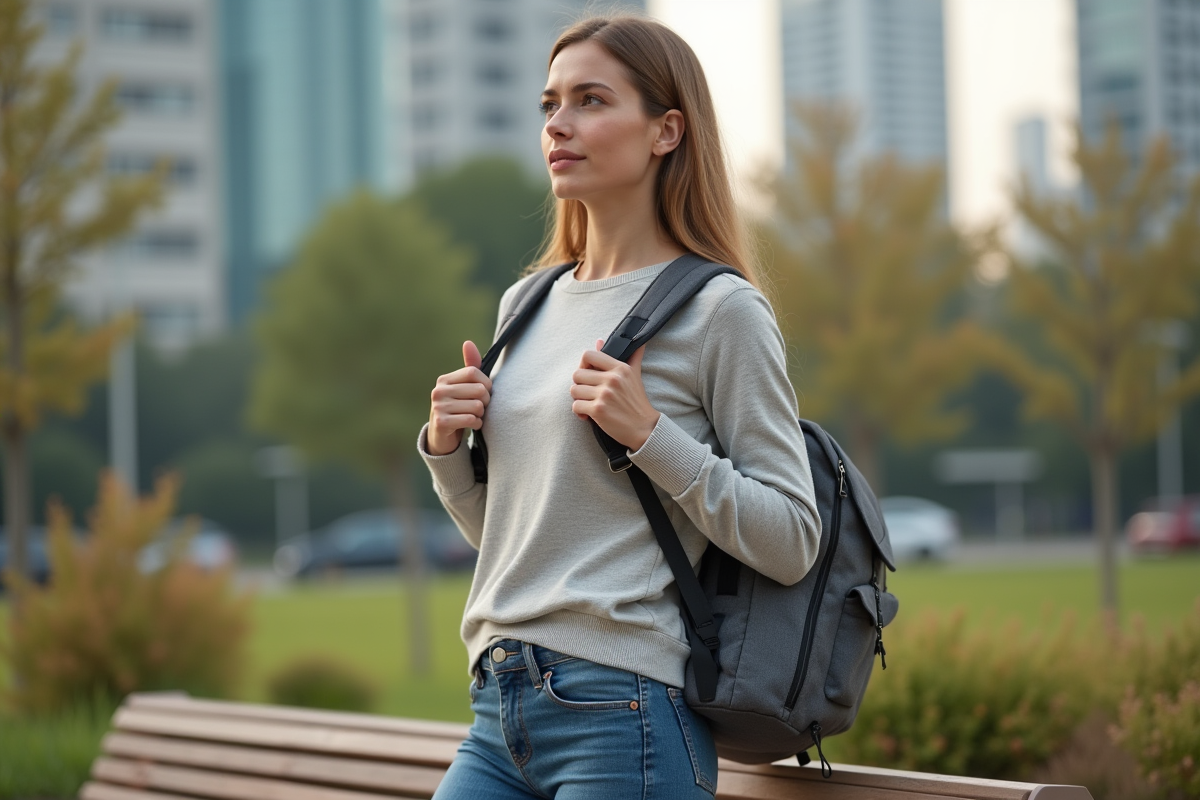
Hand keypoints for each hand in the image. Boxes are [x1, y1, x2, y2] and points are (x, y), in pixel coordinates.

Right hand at [427, 341, 491, 455]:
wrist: (442, 436)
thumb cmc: (458, 408)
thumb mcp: (464, 387)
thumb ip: (470, 367)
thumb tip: (468, 342)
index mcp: (444, 380)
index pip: (473, 372)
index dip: (486, 383)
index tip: (485, 392)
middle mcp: (438, 391)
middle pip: (478, 390)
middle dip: (485, 401)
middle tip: (479, 407)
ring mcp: (438, 407)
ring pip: (477, 406)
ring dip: (481, 414)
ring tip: (473, 416)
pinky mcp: (441, 422)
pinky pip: (471, 419)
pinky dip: (477, 424)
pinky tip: (471, 425)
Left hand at [570, 339, 659, 450]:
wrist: (644, 428)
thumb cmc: (637, 402)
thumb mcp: (634, 374)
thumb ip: (628, 356)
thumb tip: (612, 340)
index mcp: (619, 368)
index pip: (588, 355)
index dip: (583, 364)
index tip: (588, 374)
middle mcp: (612, 379)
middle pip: (577, 374)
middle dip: (580, 385)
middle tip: (588, 393)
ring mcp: (605, 395)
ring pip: (574, 390)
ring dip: (579, 399)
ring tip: (589, 403)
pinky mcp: (598, 410)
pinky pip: (575, 406)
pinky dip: (579, 412)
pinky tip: (588, 415)